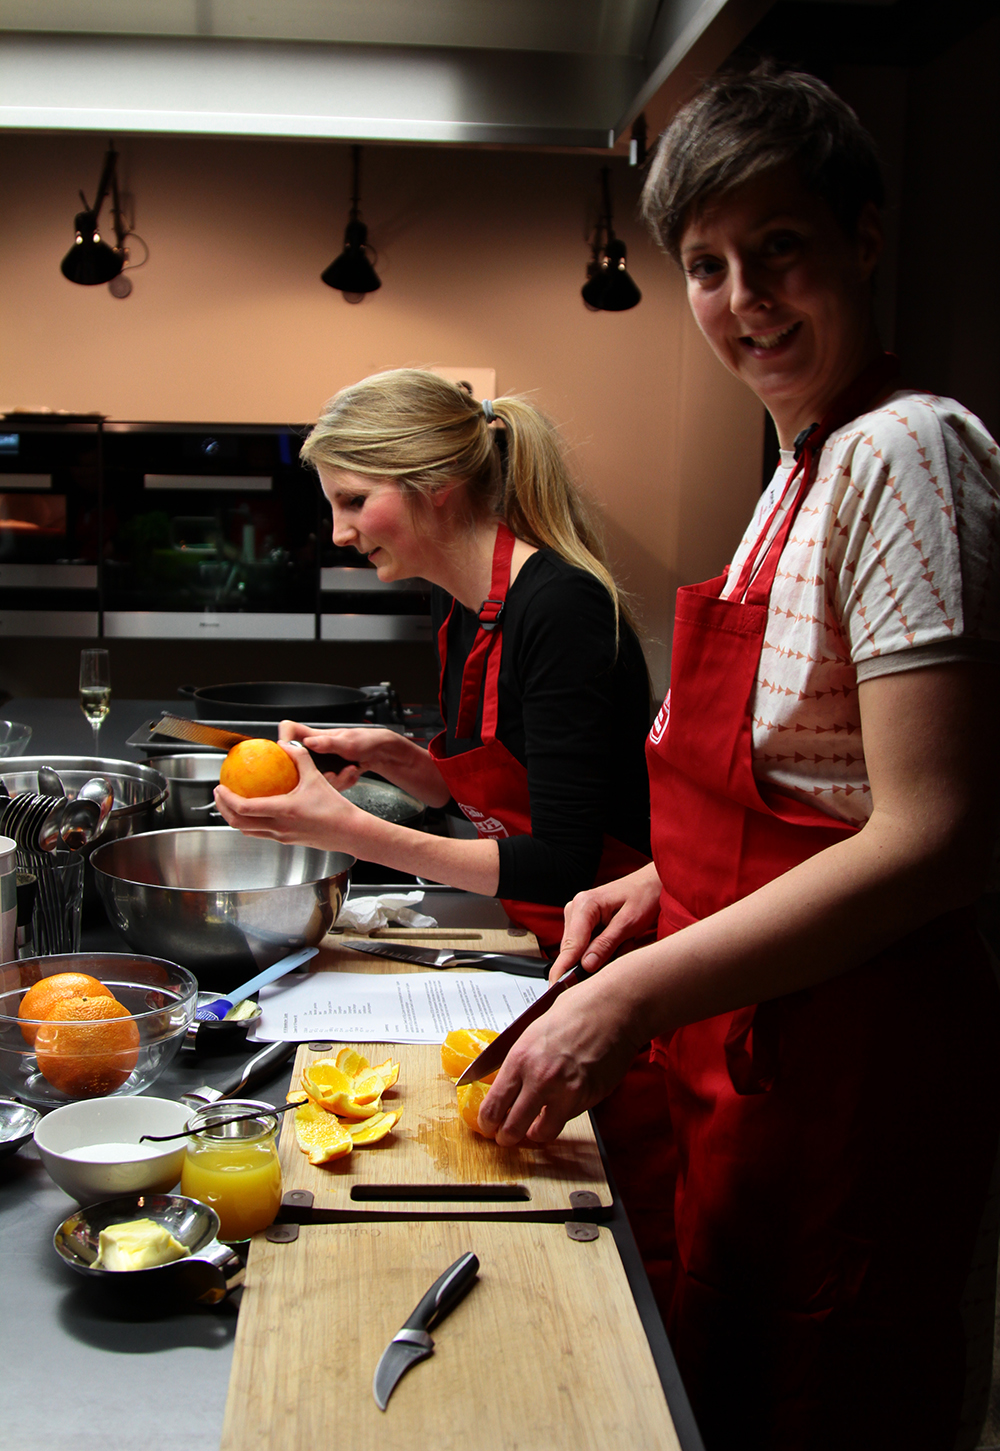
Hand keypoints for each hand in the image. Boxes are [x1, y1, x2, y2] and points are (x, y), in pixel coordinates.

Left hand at [214, 741, 361, 851]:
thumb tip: (286, 745)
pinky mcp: (286, 841)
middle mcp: (279, 827)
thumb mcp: (316, 778)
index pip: (244, 808)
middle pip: (238, 823)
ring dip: (235, 818)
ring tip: (232, 803)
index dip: (227, 799)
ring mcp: (281, 837)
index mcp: (283, 811)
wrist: (349, 832)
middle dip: (223, 810)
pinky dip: (250, 822)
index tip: (221, 787)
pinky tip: (256, 811)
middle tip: (220, 794)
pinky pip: (261, 832)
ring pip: (248, 831)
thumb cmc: (336, 809)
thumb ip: (300, 759)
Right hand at [278, 721, 449, 807]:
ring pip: (315, 776)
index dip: (283, 741)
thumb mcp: (352, 742)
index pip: (289, 730)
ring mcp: (326, 760)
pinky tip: (353, 775)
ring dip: (335, 780)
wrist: (389, 755)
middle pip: (299, 761)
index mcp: (318, 734)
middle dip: (315, 773)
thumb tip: (310, 742)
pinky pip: (329, 783)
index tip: (287, 755)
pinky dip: (342, 782)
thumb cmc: (374, 741)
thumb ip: (330, 742)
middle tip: (334, 774)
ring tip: (350, 773)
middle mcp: (318, 747)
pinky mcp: (334, 772)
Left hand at [477, 966, 643, 1145]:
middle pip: (512, 1128)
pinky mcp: (587, 1098)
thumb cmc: (575, 1013)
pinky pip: (568, 1118)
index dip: (487, 1122)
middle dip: (506, 1137)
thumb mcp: (533, 1032)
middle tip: (506, 1137)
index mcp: (520, 1058)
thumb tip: (504, 1083)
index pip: (493, 1104)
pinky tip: (562, 1103)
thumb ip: (519, 1061)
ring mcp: (565, 1091)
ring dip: (537, 1133)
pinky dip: (562, 1116)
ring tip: (535, 1127)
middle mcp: (540, 1078)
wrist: (611, 1010)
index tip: (488, 1126)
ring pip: (542, 1132)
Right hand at [548, 862, 661, 982]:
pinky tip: (619, 940)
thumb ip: (606, 944)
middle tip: (624, 947)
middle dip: (595, 958)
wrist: (650, 884)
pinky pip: (586, 946)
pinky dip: (603, 949)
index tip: (556, 986)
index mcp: (584, 905)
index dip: (564, 967)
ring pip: (579, 950)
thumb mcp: (629, 923)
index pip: (571, 944)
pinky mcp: (582, 922)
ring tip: (625, 940)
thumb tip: (586, 965)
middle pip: (572, 949)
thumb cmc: (643, 896)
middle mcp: (575, 908)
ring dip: (602, 953)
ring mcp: (577, 915)